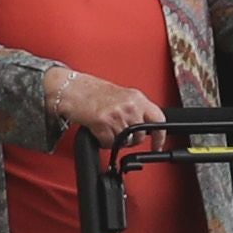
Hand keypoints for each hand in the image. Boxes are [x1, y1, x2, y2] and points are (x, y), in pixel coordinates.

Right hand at [40, 66, 165, 146]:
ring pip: (125, 141)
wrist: (73, 89)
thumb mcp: (122, 96)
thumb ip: (136, 109)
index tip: (158, 144)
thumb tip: (145, 125)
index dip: (160, 136)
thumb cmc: (93, 91)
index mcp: (136, 98)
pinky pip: (109, 143)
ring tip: (108, 129)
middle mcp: (129, 106)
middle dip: (132, 139)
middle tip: (122, 133)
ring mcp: (116, 115)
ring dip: (116, 140)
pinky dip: (104, 141)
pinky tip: (100, 131)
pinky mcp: (103, 124)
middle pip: (140, 135)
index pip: (158, 118)